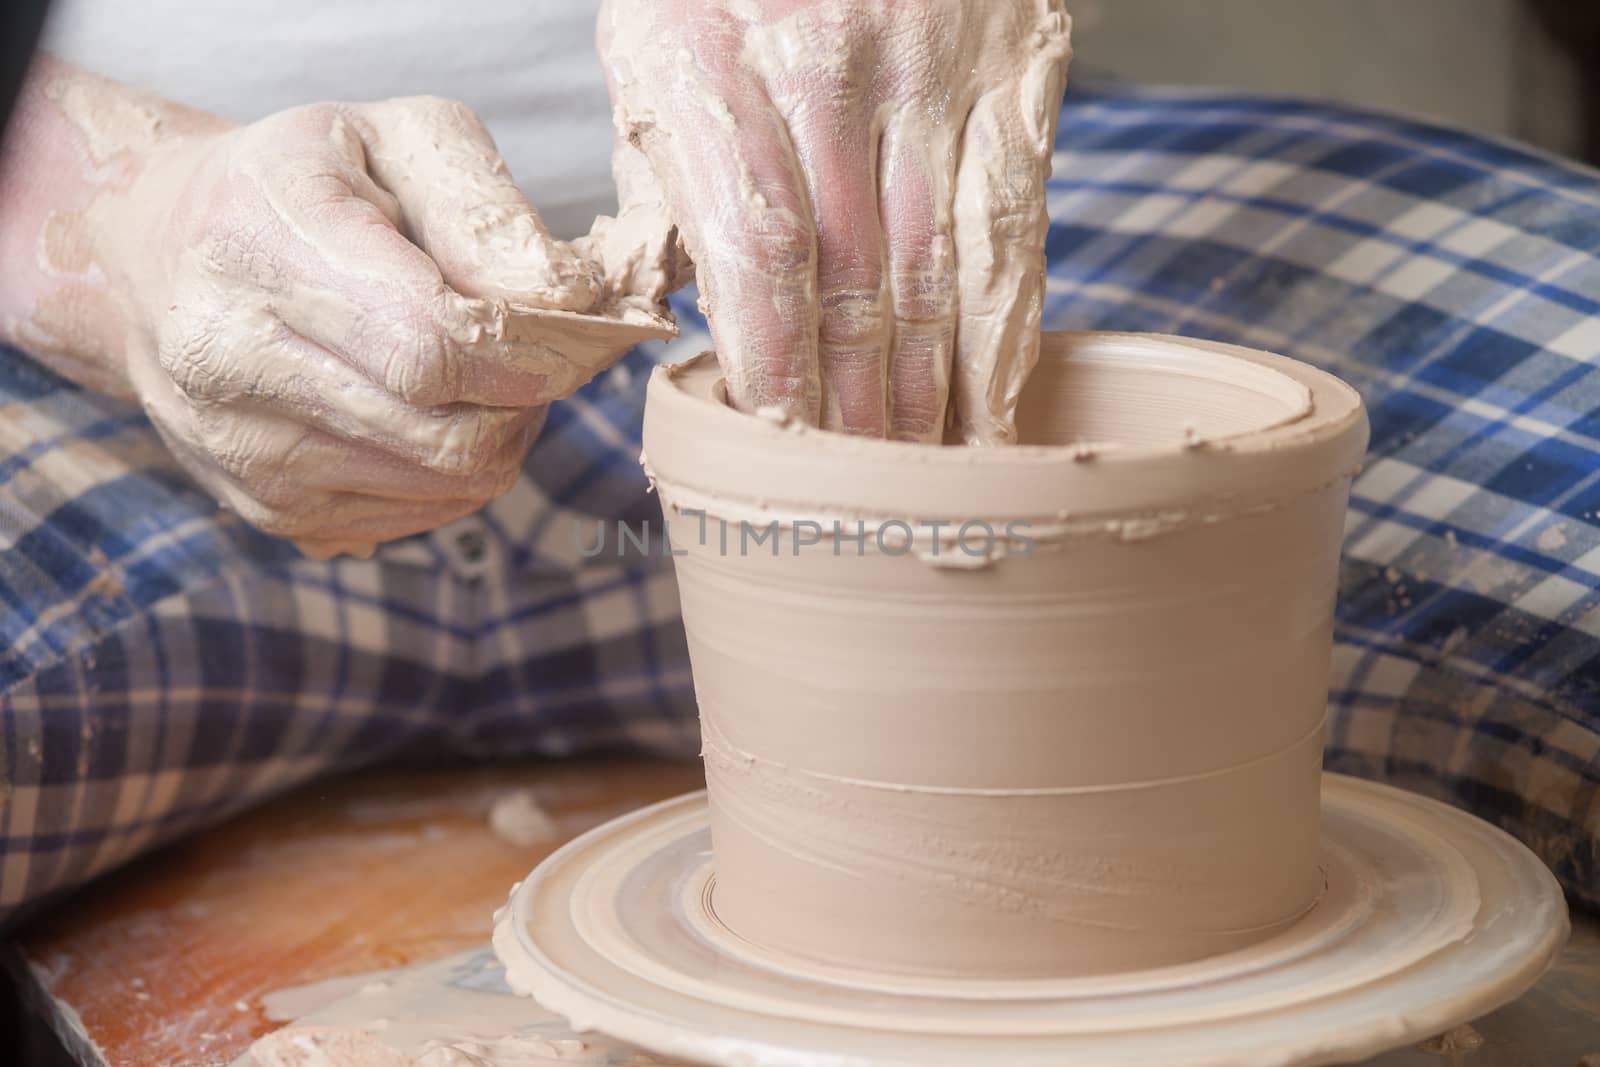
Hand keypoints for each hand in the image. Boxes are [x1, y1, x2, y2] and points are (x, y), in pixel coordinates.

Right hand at [96, 95, 671, 556]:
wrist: (156, 252)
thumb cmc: (303, 184)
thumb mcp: (398, 139)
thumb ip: (488, 213)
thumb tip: (571, 301)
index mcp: (259, 244)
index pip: (432, 345)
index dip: (526, 351)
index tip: (561, 329)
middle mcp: (228, 358)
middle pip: (450, 435)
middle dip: (525, 401)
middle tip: (532, 355)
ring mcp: (240, 448)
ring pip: (447, 488)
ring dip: (497, 437)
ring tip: (480, 376)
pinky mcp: (266, 510)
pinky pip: (418, 519)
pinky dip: (453, 474)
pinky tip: (430, 414)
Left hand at [597, 0, 1070, 441]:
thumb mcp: (653, 52)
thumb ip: (668, 183)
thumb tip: (698, 323)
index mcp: (715, 53)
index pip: (759, 248)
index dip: (779, 365)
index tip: (782, 447)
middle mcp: (834, 54)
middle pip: (857, 274)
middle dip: (859, 402)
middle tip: (857, 488)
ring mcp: (940, 56)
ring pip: (943, 261)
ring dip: (936, 388)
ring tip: (929, 471)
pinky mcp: (1020, 61)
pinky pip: (1018, 219)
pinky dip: (1007, 327)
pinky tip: (995, 398)